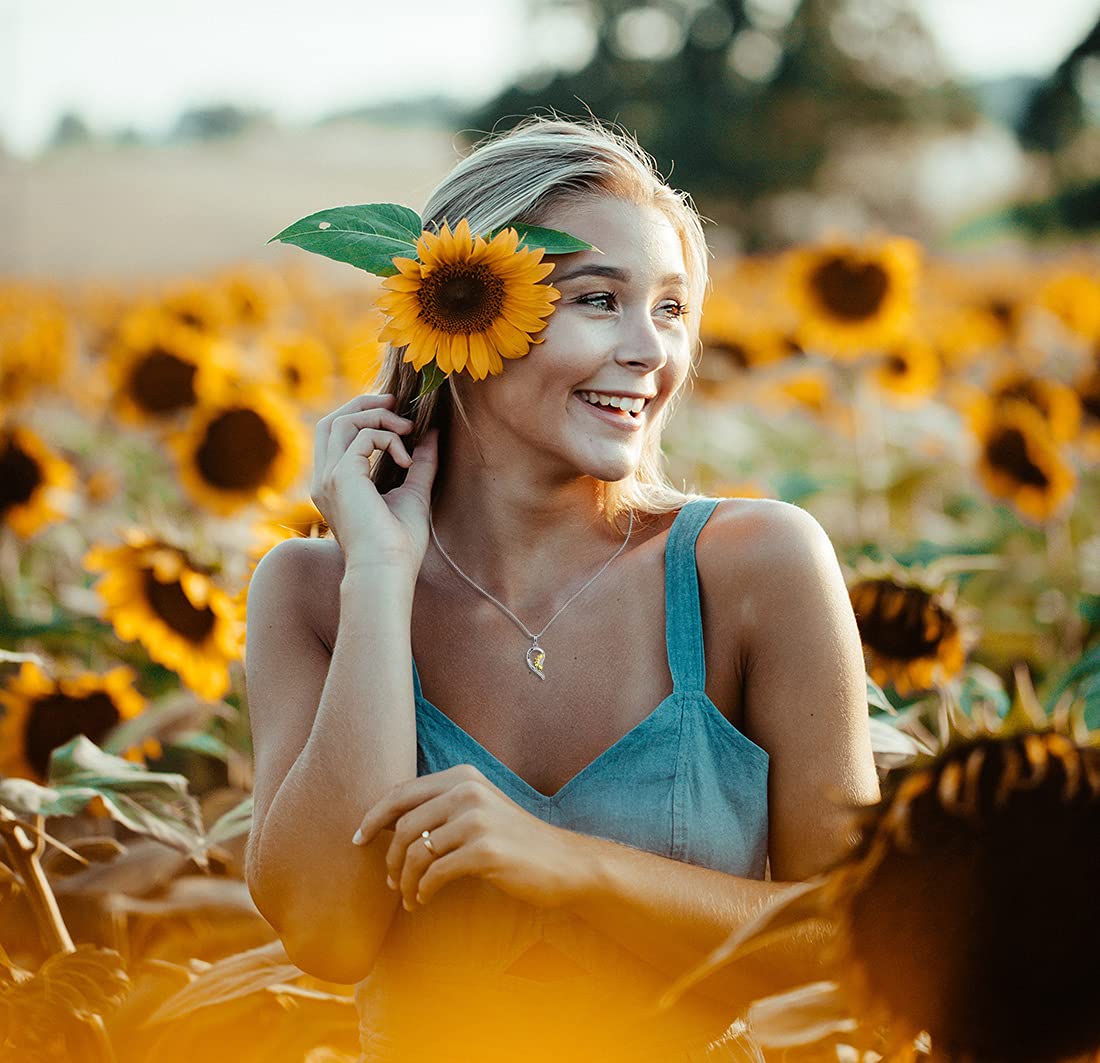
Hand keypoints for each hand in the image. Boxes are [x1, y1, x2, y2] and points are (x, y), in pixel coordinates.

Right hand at [310, 392, 438, 574]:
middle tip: (397, 402)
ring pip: (342, 421)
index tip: (395, 412)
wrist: (388, 570)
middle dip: (364, 404)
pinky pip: (363, 436)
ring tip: (408, 429)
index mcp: (334, 484)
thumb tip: (432, 433)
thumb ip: (419, 462)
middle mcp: (324, 478)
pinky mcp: (341, 476)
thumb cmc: (399, 544)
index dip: (361, 415)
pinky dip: (389, 438)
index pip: (335, 435)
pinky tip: (406, 462)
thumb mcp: (413, 493)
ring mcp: (328, 477)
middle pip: (331, 420)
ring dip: (378, 417)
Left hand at [351, 764, 581, 911]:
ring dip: (404, 880)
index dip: (373, 817)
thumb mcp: (478, 811)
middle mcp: (468, 791)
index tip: (358, 840)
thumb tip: (386, 823)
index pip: (401, 792)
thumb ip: (440, 808)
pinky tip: (424, 900)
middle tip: (390, 882)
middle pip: (403, 824)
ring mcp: (477, 819)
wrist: (564, 863)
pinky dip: (422, 891)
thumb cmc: (515, 841)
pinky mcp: (485, 850)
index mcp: (462, 776)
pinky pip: (435, 873)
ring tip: (409, 897)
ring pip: (416, 852)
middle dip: (389, 858)